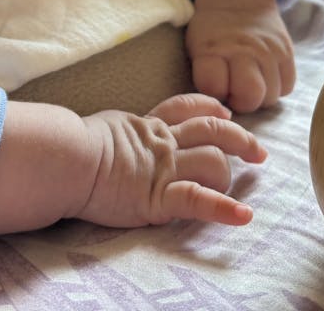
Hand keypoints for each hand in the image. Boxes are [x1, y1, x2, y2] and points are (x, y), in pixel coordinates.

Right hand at [75, 94, 266, 227]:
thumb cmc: (69, 146)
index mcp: (146, 125)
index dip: (210, 108)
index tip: (225, 113)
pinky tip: (244, 215)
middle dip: (241, 139)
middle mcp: (162, 143)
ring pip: (213, 162)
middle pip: (212, 131)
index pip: (186, 107)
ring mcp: (164, 168)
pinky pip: (200, 200)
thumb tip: (108, 135)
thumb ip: (118, 132)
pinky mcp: (160, 196)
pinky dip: (225, 209)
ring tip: (237, 193)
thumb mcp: (102, 127)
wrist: (65, 158)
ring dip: (229, 176)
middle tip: (258, 152)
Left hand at [186, 0, 294, 112]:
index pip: (214, 87)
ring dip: (259, 96)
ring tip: (250, 82)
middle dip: (241, 102)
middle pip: (250, 97)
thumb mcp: (196, 45)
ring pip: (271, 96)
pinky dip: (277, 88)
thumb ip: (204, 74)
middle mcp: (244, 50)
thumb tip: (218, 105)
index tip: (214, 85)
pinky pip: (287, 86)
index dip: (213, 92)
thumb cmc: (212, 28)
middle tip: (235, 91)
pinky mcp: (287, 52)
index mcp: (214, 48)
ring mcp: (269, 51)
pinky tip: (265, 77)